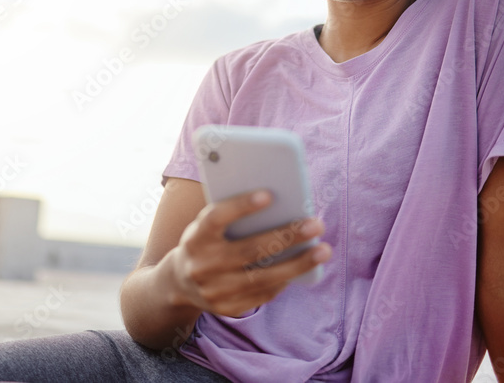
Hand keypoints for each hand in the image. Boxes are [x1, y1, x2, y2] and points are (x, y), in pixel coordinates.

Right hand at [166, 189, 330, 317]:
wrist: (179, 282)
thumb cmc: (205, 240)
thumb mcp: (208, 225)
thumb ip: (233, 215)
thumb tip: (280, 204)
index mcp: (195, 237)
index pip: (216, 219)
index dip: (240, 207)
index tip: (269, 195)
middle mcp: (202, 266)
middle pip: (250, 250)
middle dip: (287, 237)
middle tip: (316, 224)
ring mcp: (214, 291)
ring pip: (263, 277)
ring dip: (298, 264)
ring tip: (323, 250)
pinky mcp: (227, 308)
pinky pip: (263, 294)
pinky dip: (285, 280)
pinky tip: (304, 267)